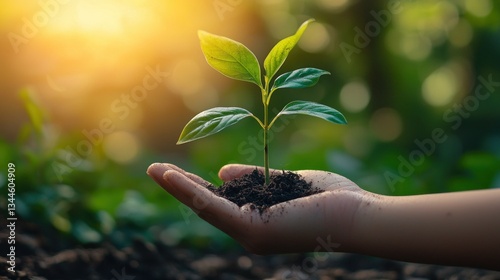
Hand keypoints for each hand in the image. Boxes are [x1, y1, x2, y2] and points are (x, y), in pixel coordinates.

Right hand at [147, 163, 365, 253]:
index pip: (221, 202)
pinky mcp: (252, 230)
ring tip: (155, 170)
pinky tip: (170, 176)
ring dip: (178, 187)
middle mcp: (250, 231)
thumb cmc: (330, 199)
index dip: (196, 186)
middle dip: (181, 187)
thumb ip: (254, 179)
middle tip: (155, 170)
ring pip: (205, 207)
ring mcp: (250, 234)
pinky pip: (213, 207)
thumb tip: (220, 173)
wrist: (358, 215)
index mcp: (259, 220)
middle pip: (207, 206)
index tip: (178, 171)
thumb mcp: (285, 182)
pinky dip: (189, 190)